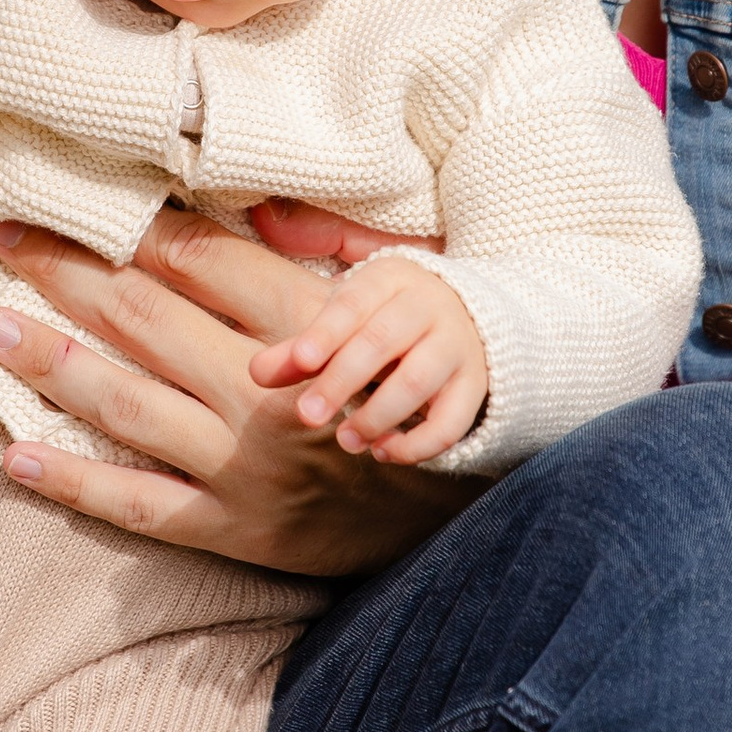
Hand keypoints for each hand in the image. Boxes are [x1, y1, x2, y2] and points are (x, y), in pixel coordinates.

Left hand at [0, 208, 461, 575]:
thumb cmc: (401, 394)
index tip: (72, 199)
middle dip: (68, 272)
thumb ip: (318, 255)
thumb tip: (251, 206)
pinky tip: (17, 455)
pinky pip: (141, 504)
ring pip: (129, 405)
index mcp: (306, 328)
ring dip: (51, 363)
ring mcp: (243, 466)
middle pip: (147, 318)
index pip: (200, 262)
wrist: (451, 509)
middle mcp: (266, 394)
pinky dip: (77, 481)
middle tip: (2, 239)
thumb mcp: (378, 313)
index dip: (129, 227)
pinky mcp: (232, 529)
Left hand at [246, 255, 486, 461]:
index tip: (300, 362)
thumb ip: (302, 348)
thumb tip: (257, 373)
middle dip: (342, 381)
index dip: (325, 332)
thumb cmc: (384, 321)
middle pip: (383, 341)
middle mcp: (429, 305)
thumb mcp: (346, 321)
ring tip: (346, 440)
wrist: (465, 319)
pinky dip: (418, 444)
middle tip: (308, 415)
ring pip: (419, 380)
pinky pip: (452, 421)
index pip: (354, 302)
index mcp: (390, 278)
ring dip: (378, 415)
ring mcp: (457, 345)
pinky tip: (384, 452)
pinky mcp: (475, 386)